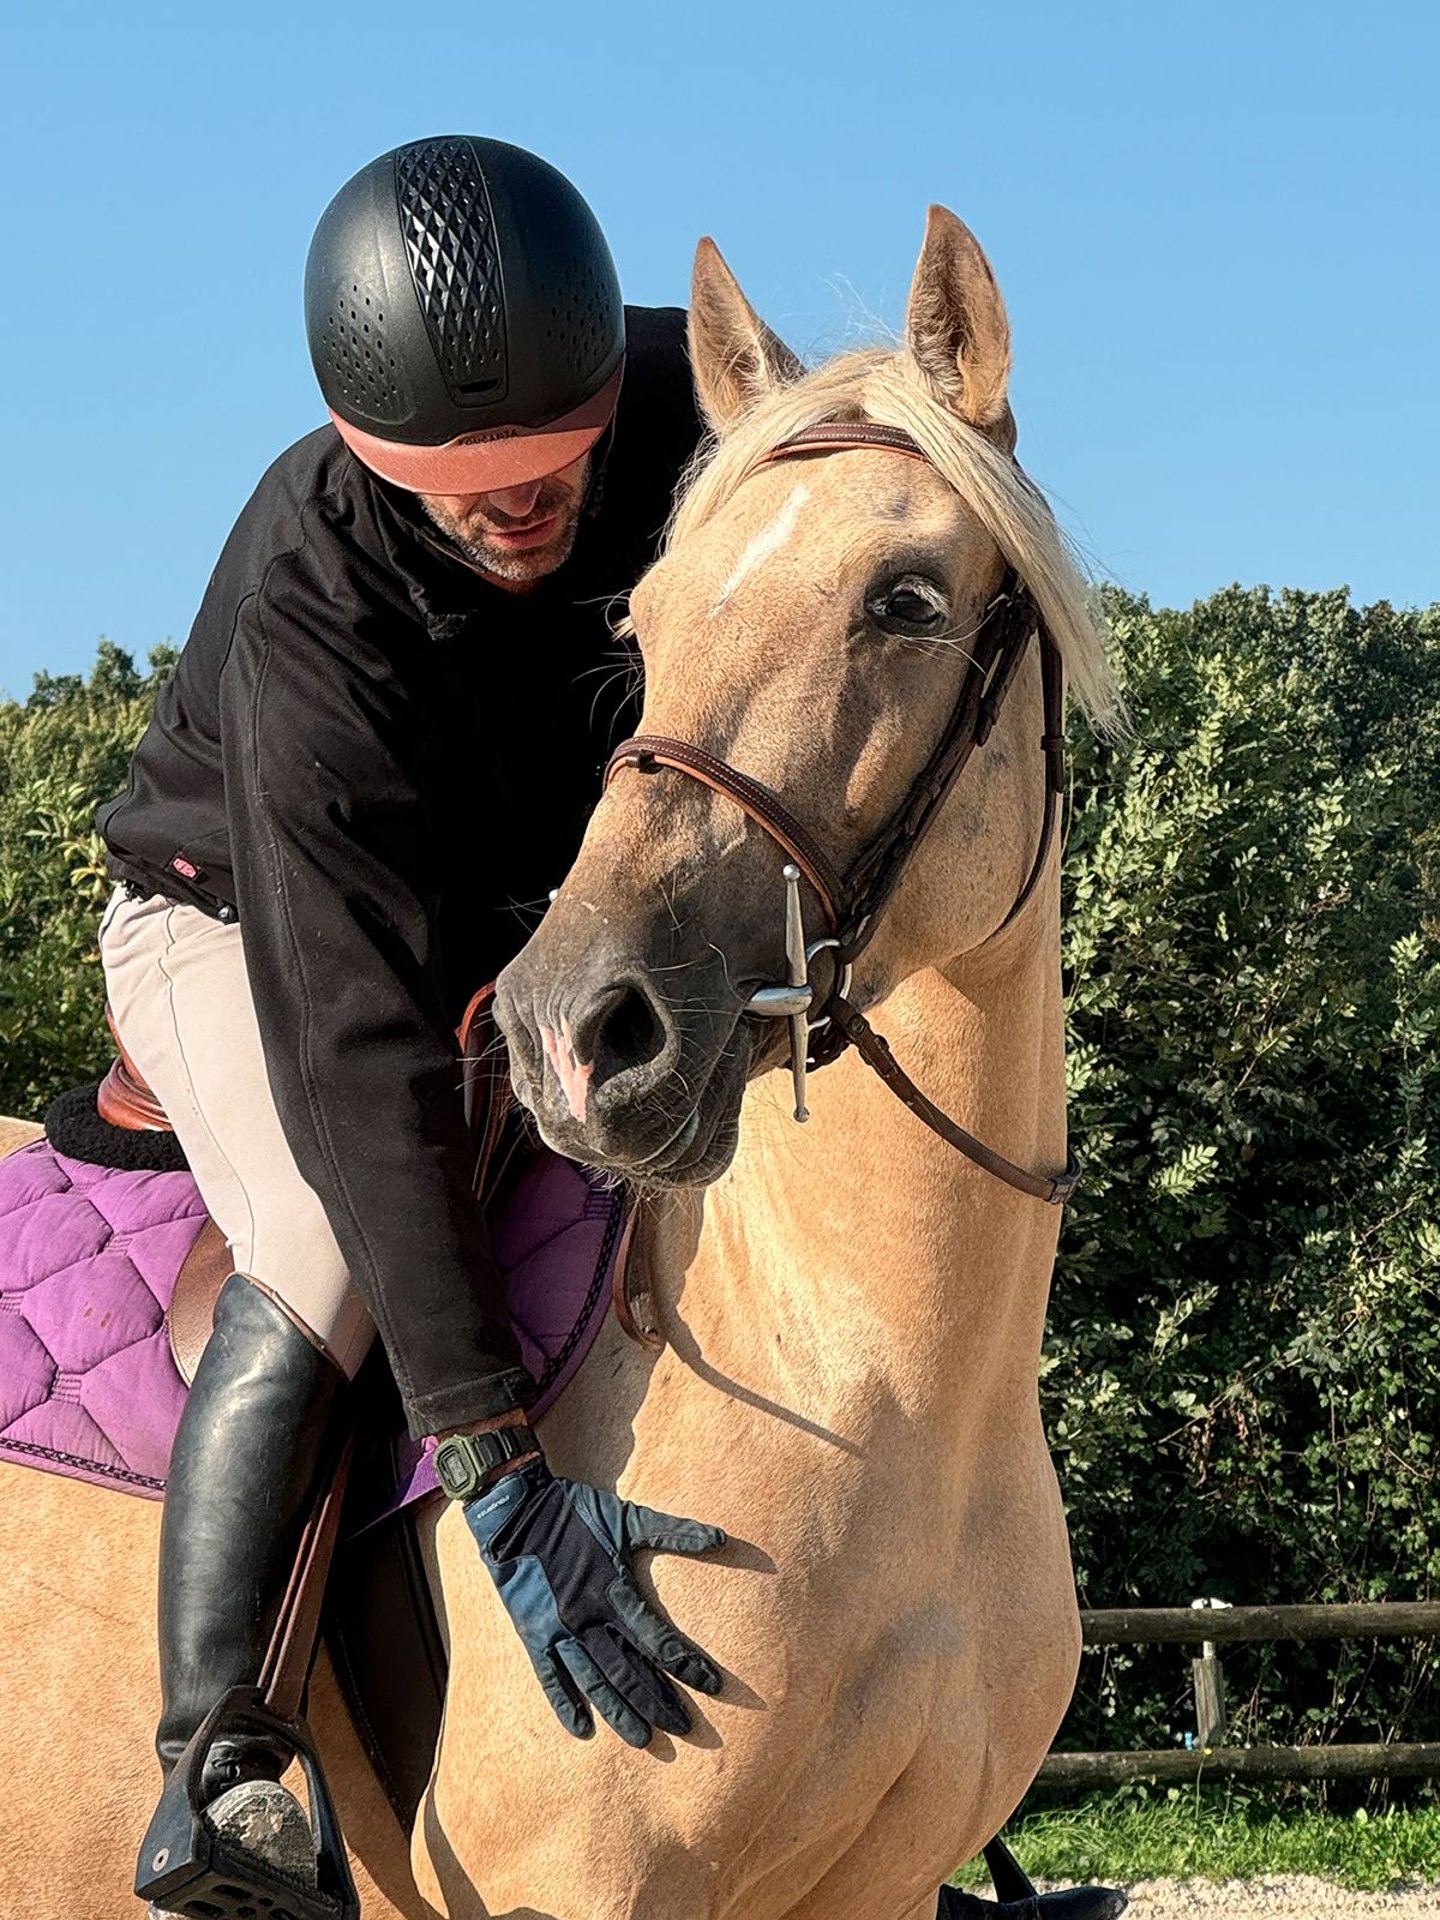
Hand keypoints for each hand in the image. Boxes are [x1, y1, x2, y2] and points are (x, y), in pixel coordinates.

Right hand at [460, 1457, 725, 1746]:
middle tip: (685, 1728)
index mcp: (615, 1592)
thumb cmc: (577, 1512)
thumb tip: (723, 1537)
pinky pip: (551, 1678)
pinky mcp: (534, 1634)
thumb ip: (675, 1532)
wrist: (517, 1510)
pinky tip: (582, 1730)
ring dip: (620, 1712)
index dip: (688, 1665)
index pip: (660, 1640)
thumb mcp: (629, 1517)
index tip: (713, 1686)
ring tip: (644, 1740)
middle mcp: (589, 1618)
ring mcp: (559, 1630)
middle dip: (660, 1701)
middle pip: (631, 1671)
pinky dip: (565, 1704)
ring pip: (595, 1682)